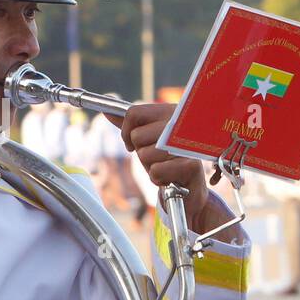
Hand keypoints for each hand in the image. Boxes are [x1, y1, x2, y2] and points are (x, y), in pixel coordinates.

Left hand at [104, 101, 211, 231]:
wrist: (190, 187)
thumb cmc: (166, 160)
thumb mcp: (149, 139)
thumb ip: (132, 126)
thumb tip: (107, 113)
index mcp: (171, 111)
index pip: (133, 113)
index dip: (127, 131)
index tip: (132, 144)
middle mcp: (181, 124)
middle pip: (137, 136)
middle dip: (141, 152)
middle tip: (156, 158)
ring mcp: (187, 144)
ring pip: (144, 154)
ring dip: (149, 167)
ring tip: (164, 167)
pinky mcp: (191, 165)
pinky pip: (155, 171)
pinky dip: (157, 178)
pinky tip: (169, 178)